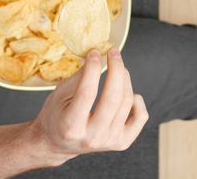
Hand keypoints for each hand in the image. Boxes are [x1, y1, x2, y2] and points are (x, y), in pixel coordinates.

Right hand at [30, 48, 147, 165]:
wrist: (58, 144)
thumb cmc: (56, 116)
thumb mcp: (59, 95)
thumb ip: (79, 78)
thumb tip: (98, 55)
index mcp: (71, 127)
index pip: (87, 93)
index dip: (93, 68)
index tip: (95, 52)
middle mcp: (92, 138)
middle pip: (113, 98)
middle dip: (115, 68)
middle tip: (113, 52)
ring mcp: (109, 142)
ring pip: (127, 102)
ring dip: (124, 78)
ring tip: (118, 68)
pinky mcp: (122, 142)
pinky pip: (141, 116)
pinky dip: (137, 100)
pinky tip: (126, 92)